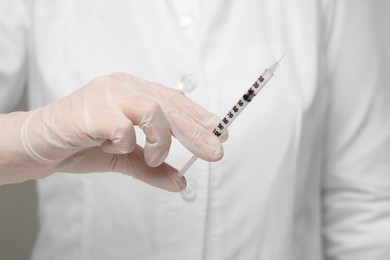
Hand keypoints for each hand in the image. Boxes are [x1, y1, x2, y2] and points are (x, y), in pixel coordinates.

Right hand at [0, 73, 223, 190]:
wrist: (40, 145)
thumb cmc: (82, 143)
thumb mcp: (124, 158)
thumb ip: (152, 168)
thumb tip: (181, 182)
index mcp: (134, 91)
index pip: (175, 100)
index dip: (198, 116)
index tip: (218, 133)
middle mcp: (124, 86)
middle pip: (171, 106)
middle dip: (196, 132)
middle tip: (214, 151)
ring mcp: (108, 94)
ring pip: (152, 110)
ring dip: (159, 139)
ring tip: (153, 156)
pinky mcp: (92, 110)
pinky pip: (123, 128)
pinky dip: (124, 144)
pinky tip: (109, 146)